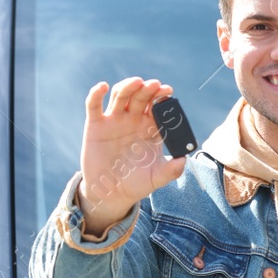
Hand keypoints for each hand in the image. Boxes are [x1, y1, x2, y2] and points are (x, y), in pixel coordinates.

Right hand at [77, 77, 186, 236]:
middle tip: (154, 85)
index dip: (162, 96)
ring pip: (120, 96)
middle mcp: (132, 119)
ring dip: (128, 86)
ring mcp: (114, 120)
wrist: (111, 194)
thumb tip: (184, 160)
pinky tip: (103, 87)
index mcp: (149, 127)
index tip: (167, 91)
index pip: (157, 106)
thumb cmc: (136, 183)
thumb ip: (171, 170)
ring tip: (136, 82)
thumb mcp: (156, 178)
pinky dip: (96, 94)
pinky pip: (94, 105)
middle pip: (140, 96)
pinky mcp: (95, 124)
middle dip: (147, 89)